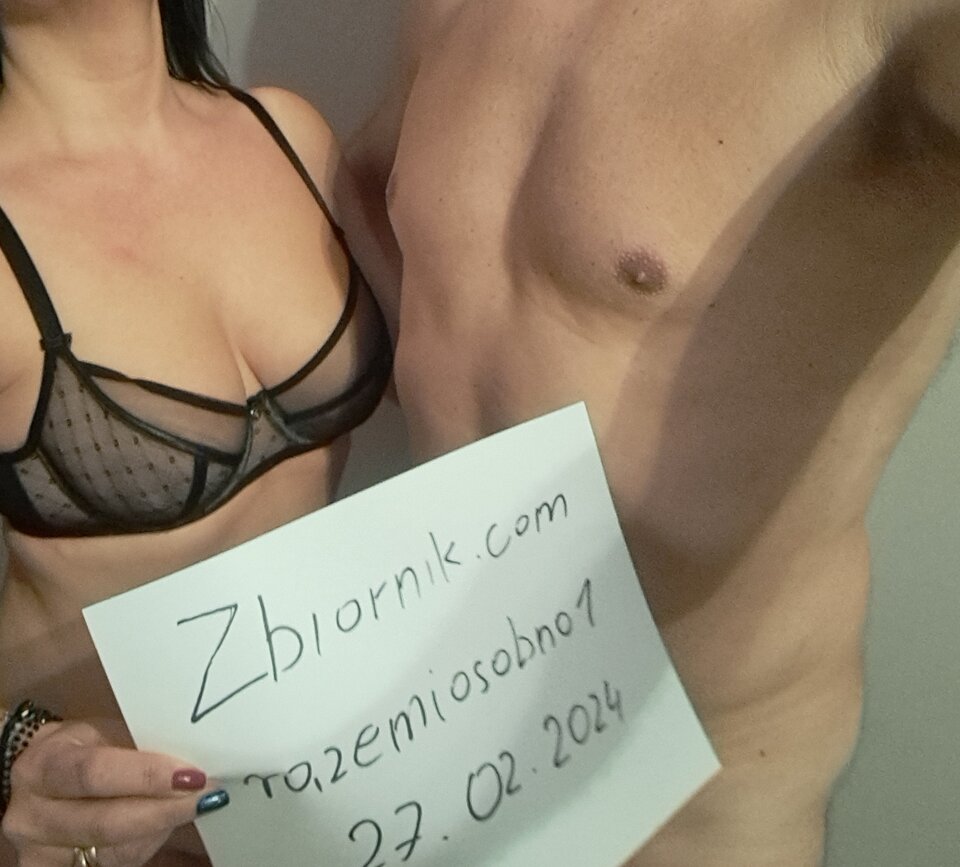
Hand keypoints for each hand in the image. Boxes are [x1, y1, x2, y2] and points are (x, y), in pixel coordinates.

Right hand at [1, 718, 227, 866]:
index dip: (146, 776)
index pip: (94, 774)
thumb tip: (195, 759)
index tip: (192, 775)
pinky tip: (167, 825)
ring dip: (162, 829)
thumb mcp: (101, 734)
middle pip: (105, 823)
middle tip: (209, 796)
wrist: (35, 778)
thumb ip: (138, 747)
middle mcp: (32, 817)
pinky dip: (147, 845)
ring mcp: (41, 854)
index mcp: (42, 768)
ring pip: (114, 853)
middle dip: (165, 810)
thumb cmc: (81, 748)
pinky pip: (115, 866)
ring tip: (195, 806)